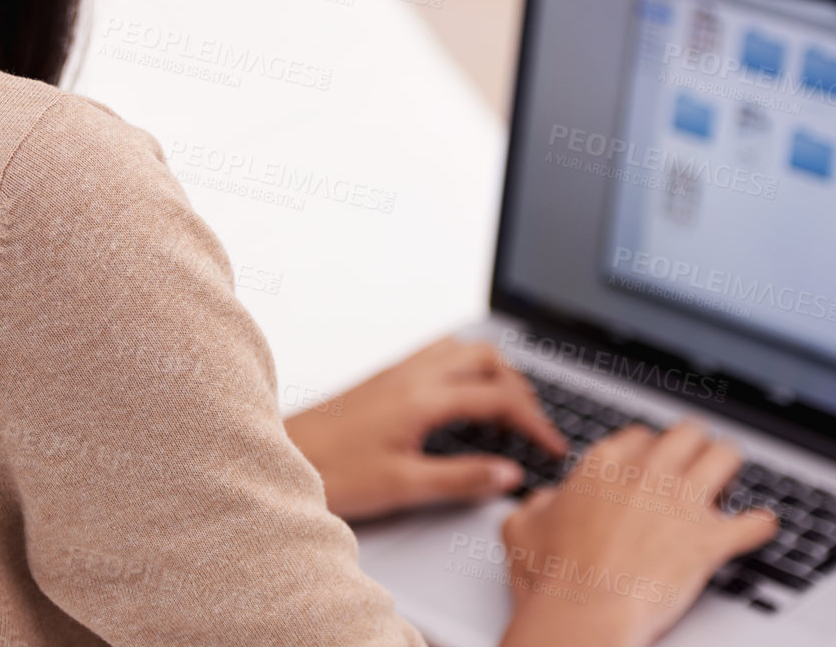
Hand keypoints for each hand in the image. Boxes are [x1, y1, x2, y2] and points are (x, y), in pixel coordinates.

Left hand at [283, 336, 566, 521]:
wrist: (281, 456)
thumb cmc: (331, 471)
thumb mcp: (404, 486)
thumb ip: (462, 479)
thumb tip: (509, 475)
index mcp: (422, 398)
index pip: (498, 398)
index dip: (535, 422)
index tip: (553, 446)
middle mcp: (411, 375)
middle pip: (486, 359)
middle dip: (520, 388)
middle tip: (535, 425)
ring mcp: (396, 372)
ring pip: (461, 349)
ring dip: (493, 370)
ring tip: (509, 406)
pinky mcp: (383, 378)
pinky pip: (437, 354)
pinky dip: (465, 366)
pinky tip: (463, 395)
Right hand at [496, 422, 777, 646]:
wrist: (585, 612)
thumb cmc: (552, 576)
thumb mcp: (521, 528)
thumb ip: (537, 504)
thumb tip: (545, 502)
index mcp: (604, 464)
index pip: (640, 436)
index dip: (649, 450)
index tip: (652, 462)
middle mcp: (647, 473)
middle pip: (687, 434)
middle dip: (695, 444)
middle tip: (697, 457)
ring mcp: (682, 502)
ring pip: (725, 457)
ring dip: (730, 464)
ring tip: (731, 474)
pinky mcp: (709, 539)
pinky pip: (753, 522)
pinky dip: (760, 525)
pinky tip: (762, 526)